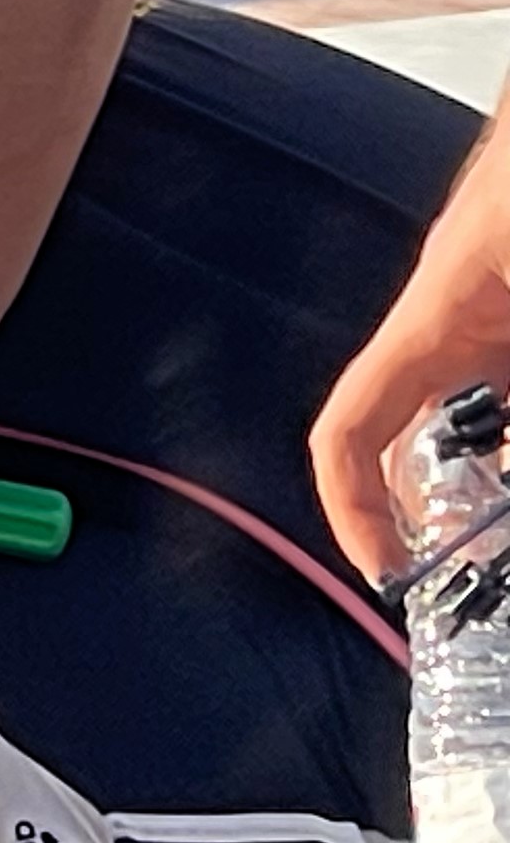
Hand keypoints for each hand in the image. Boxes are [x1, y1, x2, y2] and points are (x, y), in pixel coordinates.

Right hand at [311, 124, 509, 585]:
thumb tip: (508, 455)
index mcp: (443, 313)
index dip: (353, 511)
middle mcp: (461, 314)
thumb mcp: (509, 271)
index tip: (393, 571)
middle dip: (462, 498)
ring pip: (488, 406)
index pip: (349, 432)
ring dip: (501, 457)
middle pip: (430, 433)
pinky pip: (503, 378)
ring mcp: (495, 302)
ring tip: (508, 505)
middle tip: (492, 556)